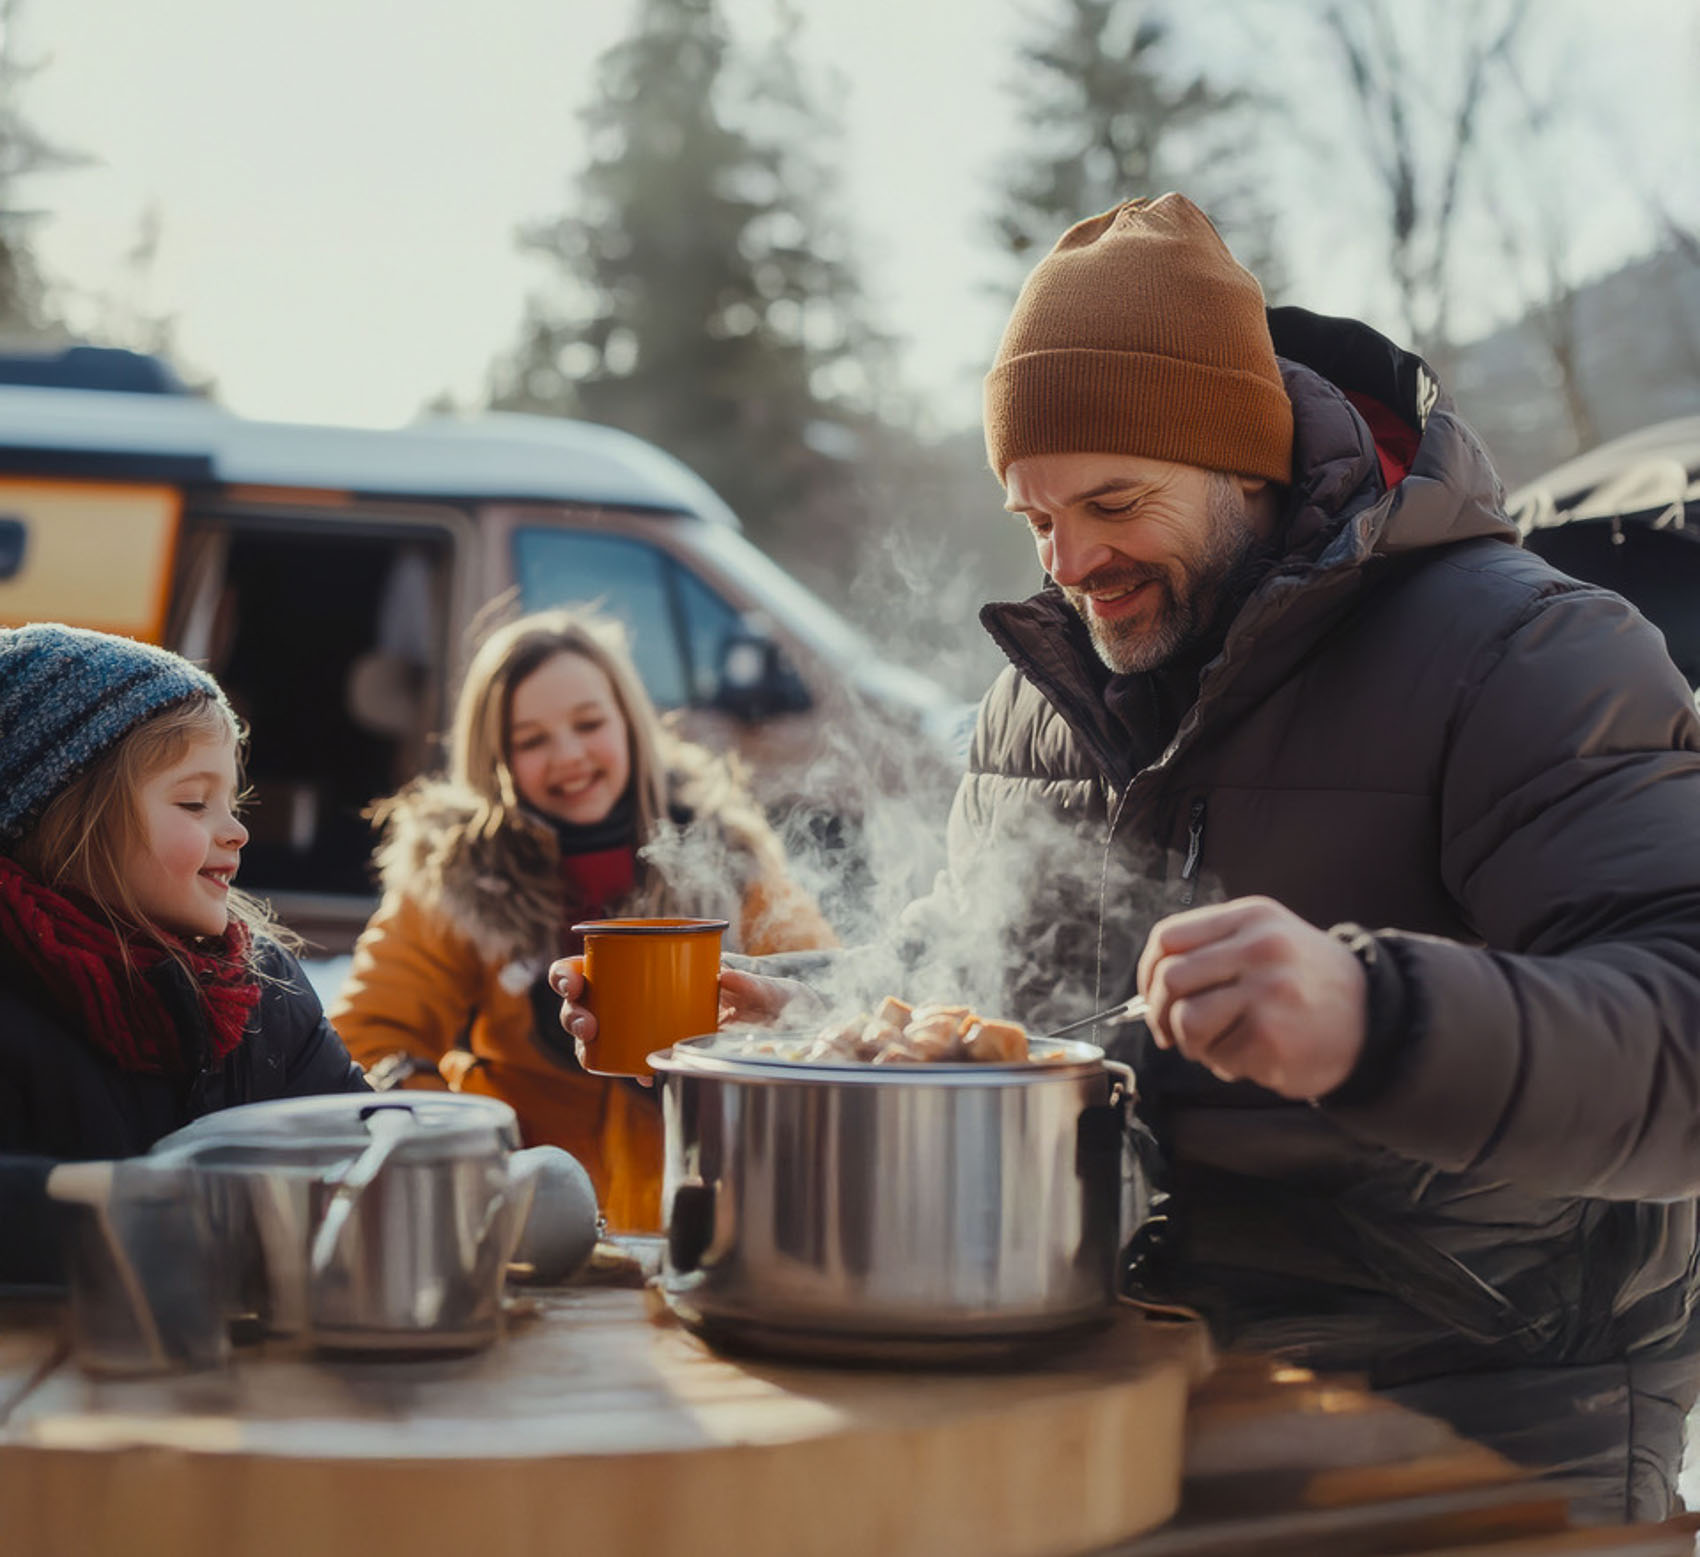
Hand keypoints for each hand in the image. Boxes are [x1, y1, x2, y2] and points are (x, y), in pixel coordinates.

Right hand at [545, 959, 821, 1064]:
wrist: (791, 1031)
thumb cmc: (771, 998)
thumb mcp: (767, 988)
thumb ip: (752, 983)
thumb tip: (724, 976)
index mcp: (648, 966)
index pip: (593, 965)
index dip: (570, 973)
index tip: (575, 980)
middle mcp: (637, 996)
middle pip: (585, 1003)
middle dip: (574, 1012)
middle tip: (588, 1022)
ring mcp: (644, 1028)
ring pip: (596, 1036)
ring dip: (586, 1044)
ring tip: (597, 1044)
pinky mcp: (658, 1056)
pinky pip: (628, 1063)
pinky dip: (629, 1069)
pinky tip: (643, 1076)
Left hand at [1136, 896, 1365, 1099]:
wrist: (1376, 1017)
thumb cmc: (1308, 982)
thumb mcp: (1267, 940)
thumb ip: (1214, 949)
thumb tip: (1152, 987)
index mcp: (1251, 917)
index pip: (1169, 937)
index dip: (1148, 971)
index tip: (1153, 995)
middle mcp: (1260, 947)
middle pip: (1171, 979)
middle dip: (1161, 1013)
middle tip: (1173, 1033)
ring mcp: (1268, 991)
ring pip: (1186, 1020)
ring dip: (1190, 1044)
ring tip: (1214, 1047)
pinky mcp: (1273, 1035)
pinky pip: (1217, 1055)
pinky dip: (1224, 1064)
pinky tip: (1250, 1057)